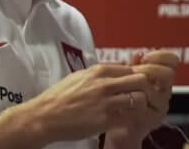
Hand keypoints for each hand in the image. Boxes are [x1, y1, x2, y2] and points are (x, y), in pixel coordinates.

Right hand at [23, 63, 150, 143]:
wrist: (45, 116)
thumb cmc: (59, 97)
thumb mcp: (79, 76)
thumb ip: (99, 73)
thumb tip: (116, 69)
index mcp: (98, 71)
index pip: (130, 68)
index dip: (136, 77)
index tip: (136, 86)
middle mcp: (105, 84)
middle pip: (140, 80)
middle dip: (143, 88)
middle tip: (140, 97)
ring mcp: (106, 102)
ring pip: (139, 98)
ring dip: (139, 105)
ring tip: (134, 110)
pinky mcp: (105, 120)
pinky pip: (129, 117)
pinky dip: (131, 119)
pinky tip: (126, 120)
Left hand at [105, 51, 178, 147]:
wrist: (117, 121)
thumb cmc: (123, 96)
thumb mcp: (128, 76)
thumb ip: (134, 64)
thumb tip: (139, 53)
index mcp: (161, 77)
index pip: (172, 61)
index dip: (160, 56)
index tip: (145, 56)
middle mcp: (164, 90)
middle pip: (168, 74)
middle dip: (150, 70)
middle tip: (135, 71)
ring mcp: (160, 106)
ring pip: (159, 92)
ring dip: (142, 87)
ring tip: (127, 86)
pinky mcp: (153, 119)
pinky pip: (148, 108)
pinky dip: (135, 102)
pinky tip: (125, 99)